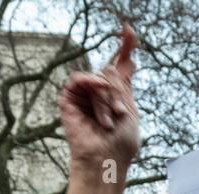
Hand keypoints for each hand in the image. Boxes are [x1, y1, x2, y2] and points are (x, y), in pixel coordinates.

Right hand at [59, 25, 139, 173]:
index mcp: (118, 95)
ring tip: (108, 121)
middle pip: (111, 72)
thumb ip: (123, 83)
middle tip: (118, 116)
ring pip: (98, 78)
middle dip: (118, 93)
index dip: (126, 46)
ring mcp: (84, 96)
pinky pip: (79, 79)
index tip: (129, 30)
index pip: (121, 66)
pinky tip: (96, 94)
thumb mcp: (129, 109)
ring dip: (106, 99)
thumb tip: (127, 59)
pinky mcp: (69, 100)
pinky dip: (90, 85)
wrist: (105, 160)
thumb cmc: (121, 143)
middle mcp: (101, 93)